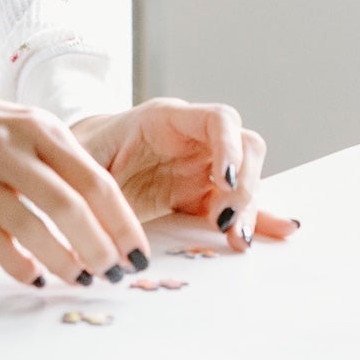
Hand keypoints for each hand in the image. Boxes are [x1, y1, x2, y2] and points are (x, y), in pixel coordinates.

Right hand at [0, 92, 151, 288]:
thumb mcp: (32, 128)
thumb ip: (68, 166)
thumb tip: (111, 220)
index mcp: (42, 130)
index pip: (95, 181)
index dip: (122, 223)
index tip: (138, 252)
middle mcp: (13, 150)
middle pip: (68, 206)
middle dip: (98, 247)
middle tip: (114, 272)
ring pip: (31, 227)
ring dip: (63, 261)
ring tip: (81, 279)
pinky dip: (19, 265)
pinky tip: (36, 277)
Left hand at [71, 100, 295, 248]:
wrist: (77, 168)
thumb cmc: (81, 154)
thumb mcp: (83, 156)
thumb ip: (95, 168)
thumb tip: (97, 194)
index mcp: (166, 119)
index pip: (218, 118)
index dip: (229, 145)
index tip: (224, 179)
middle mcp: (195, 139)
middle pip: (245, 149)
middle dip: (244, 184)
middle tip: (223, 220)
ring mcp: (204, 168)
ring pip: (246, 180)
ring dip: (248, 209)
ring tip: (238, 241)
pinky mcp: (203, 196)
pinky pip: (238, 206)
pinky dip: (257, 219)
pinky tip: (282, 230)